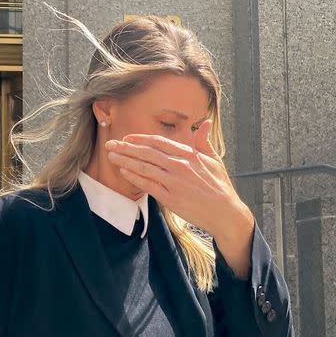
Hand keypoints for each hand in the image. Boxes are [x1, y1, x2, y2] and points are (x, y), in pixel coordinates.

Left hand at [105, 120, 253, 277]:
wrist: (225, 213)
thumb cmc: (219, 186)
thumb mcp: (214, 160)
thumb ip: (204, 141)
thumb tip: (204, 123)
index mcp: (189, 154)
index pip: (159, 142)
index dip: (140, 139)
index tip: (126, 138)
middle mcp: (179, 166)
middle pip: (147, 153)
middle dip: (126, 148)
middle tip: (110, 144)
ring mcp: (173, 182)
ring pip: (144, 168)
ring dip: (125, 161)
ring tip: (111, 156)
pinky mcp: (170, 198)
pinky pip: (147, 185)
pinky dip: (134, 177)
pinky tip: (123, 172)